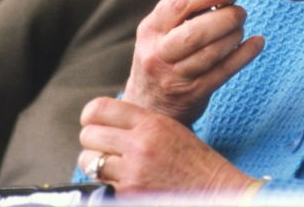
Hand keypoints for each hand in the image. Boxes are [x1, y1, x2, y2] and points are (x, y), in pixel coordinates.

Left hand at [77, 97, 258, 195]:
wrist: (215, 191)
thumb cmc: (194, 162)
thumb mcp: (170, 129)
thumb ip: (138, 122)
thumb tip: (101, 121)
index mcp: (152, 123)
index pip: (99, 108)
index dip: (90, 117)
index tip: (93, 124)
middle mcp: (140, 145)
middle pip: (88, 135)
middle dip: (93, 143)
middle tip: (105, 149)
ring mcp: (133, 173)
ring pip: (88, 161)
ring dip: (95, 165)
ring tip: (112, 168)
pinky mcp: (129, 196)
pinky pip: (98, 185)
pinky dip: (105, 185)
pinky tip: (121, 183)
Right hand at [122, 0, 263, 124]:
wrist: (150, 105)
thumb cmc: (164, 57)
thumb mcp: (162, 32)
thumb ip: (188, 12)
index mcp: (151, 28)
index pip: (180, 2)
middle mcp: (158, 52)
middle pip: (196, 32)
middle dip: (226, 18)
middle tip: (241, 12)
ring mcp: (175, 76)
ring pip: (212, 52)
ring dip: (234, 36)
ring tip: (240, 28)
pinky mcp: (194, 93)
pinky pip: (224, 71)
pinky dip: (245, 54)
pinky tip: (256, 43)